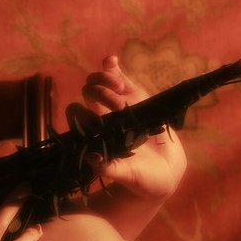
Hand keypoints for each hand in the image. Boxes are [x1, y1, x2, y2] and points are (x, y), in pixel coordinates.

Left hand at [68, 55, 186, 202]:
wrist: (165, 173)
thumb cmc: (141, 180)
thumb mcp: (126, 176)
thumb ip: (109, 169)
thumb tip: (91, 158)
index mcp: (93, 136)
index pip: (75, 116)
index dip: (81, 112)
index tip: (99, 120)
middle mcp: (101, 118)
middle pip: (88, 94)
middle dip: (100, 94)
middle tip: (119, 107)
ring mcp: (117, 105)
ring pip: (99, 82)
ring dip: (105, 79)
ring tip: (120, 88)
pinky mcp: (135, 97)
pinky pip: (118, 77)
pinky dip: (111, 67)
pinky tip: (111, 60)